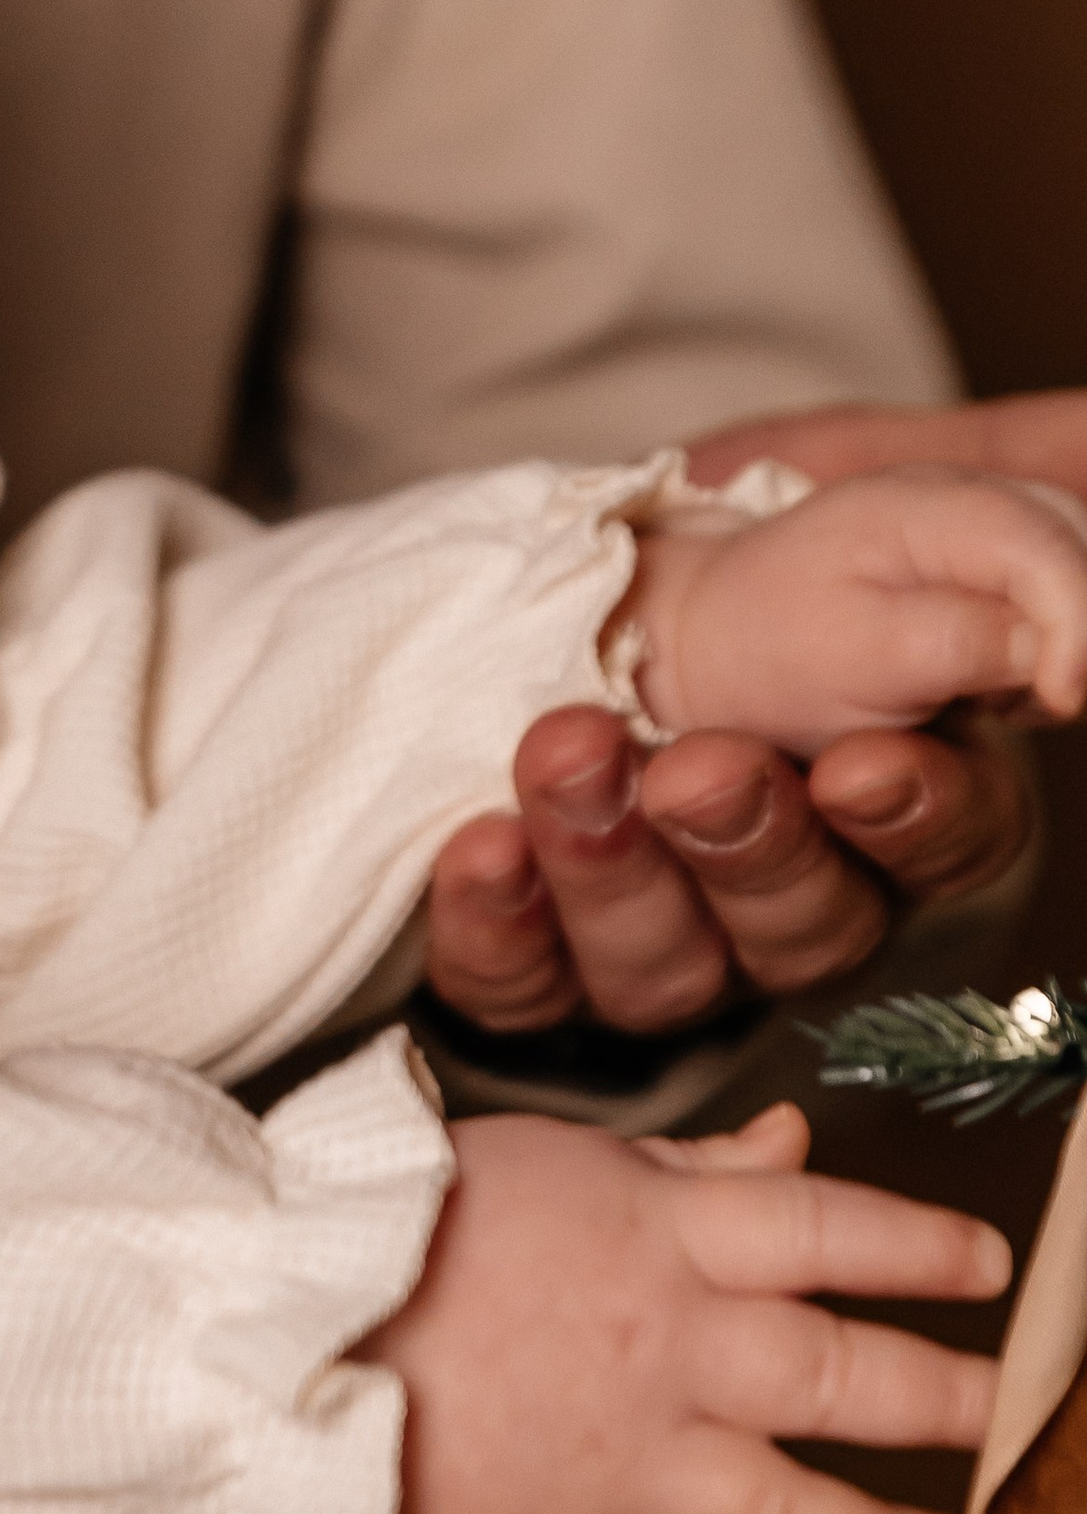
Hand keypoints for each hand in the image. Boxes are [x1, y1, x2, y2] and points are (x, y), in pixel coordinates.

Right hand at [372, 1101, 1004, 1513]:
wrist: (266, 1327)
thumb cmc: (392, 1225)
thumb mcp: (553, 1157)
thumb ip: (687, 1168)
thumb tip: (792, 1147)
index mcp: (664, 1239)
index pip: (834, 1232)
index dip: (925, 1247)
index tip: (988, 1267)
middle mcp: (669, 1354)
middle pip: (846, 1381)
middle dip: (947, 1402)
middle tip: (1003, 1412)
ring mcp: (622, 1468)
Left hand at [427, 445, 1081, 1037]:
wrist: (615, 587)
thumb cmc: (795, 570)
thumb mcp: (919, 527)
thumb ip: (1015, 578)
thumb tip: (1063, 660)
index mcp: (915, 816)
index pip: (942, 850)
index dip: (908, 819)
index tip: (860, 763)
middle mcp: (803, 906)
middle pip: (798, 931)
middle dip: (746, 844)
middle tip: (698, 763)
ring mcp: (677, 944)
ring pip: (663, 969)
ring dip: (610, 869)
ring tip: (570, 753)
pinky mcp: (546, 959)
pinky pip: (523, 986)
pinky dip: (496, 923)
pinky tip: (484, 843)